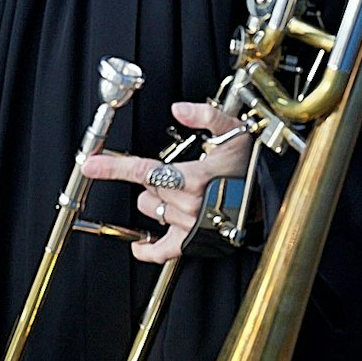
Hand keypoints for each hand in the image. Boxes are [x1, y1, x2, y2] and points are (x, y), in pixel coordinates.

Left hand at [82, 102, 250, 263]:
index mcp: (193, 177)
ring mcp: (190, 226)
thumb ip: (205, 115)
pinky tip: (138, 246)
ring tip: (182, 192)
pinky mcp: (193, 243)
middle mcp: (188, 204)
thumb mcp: (234, 131)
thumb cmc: (252, 165)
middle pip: (148, 188)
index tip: (89, 164)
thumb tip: (180, 109)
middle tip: (178, 171)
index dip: (113, 167)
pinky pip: (163, 251)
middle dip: (155, 177)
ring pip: (151, 210)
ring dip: (157, 201)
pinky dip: (148, 249)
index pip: (143, 170)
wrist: (272, 196)